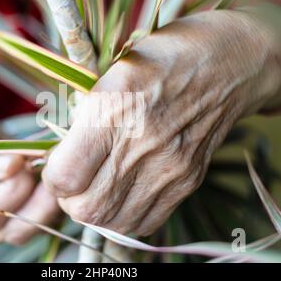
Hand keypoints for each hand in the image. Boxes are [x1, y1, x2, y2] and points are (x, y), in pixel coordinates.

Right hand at [0, 106, 60, 243]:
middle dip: (40, 201)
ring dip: (51, 201)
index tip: (25, 159)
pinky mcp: (19, 219)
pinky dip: (53, 200)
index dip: (15, 187)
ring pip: (34, 228)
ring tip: (55, 172)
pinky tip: (58, 177)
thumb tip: (15, 165)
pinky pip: (43, 219)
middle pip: (15, 230)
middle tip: (51, 169)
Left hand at [42, 10, 280, 235]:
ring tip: (97, 187)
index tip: (57, 165)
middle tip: (74, 180)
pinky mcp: (188, 180)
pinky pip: (145, 222)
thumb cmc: (162, 58)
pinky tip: (123, 192)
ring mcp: (169, 167)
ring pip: (114, 222)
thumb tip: (57, 159)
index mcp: (113, 108)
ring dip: (96, 211)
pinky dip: (125, 216)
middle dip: (69, 199)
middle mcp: (142, 143)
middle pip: (86, 209)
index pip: (65, 176)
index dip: (52, 176)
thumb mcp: (108, 72)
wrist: (228, 63)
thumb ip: (79, 118)